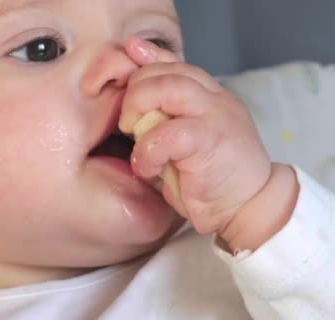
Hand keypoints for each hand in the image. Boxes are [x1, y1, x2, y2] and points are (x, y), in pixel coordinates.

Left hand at [120, 37, 297, 250]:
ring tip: (132, 135)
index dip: (150, 58)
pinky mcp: (213, 139)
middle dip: (136, 90)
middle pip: (168, 71)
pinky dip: (148, 149)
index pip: (177, 65)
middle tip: (126, 121)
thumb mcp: (182, 146)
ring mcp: (218, 116)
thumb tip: (130, 115)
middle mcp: (216, 100)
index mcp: (210, 97)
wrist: (249, 209)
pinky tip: (147, 167)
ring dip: (139, 107)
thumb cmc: (211, 181)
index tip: (129, 54)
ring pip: (169, 88)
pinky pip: (169, 132)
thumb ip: (163, 124)